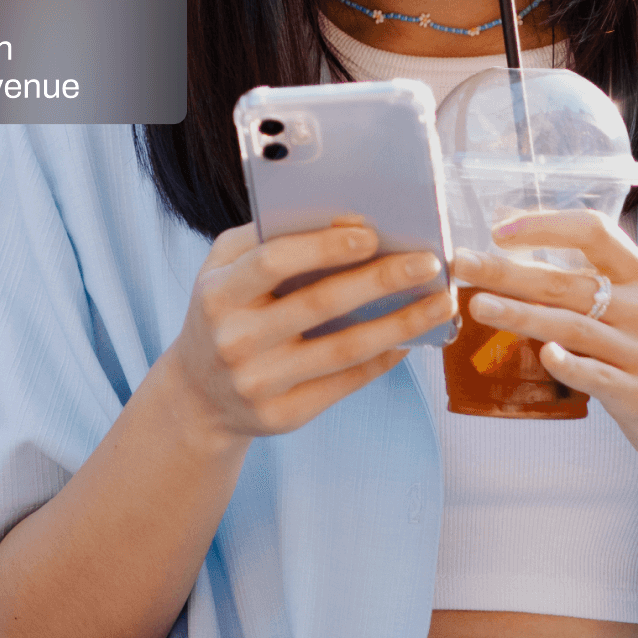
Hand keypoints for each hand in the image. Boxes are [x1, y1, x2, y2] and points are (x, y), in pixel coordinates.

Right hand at [168, 219, 454, 447]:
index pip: (273, 263)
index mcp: (219, 294)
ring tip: (439, 304)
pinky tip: (411, 338)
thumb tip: (347, 221)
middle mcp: (236, 340)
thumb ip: (271, 236)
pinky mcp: (284, 416)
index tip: (372, 234)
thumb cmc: (223, 312)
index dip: (323, 247)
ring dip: (400, 324)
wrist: (198, 396)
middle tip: (428, 263)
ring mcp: (259, 383)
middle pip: (320, 304)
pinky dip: (384, 359)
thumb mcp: (224, 267)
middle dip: (380, 280)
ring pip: (344, 349)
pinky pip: (346, 382)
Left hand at [455, 211, 637, 510]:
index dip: (547, 226)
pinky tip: (542, 354)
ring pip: (574, 327)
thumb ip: (587, 277)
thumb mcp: (634, 303)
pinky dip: (570, 364)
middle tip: (462, 264)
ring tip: (478, 304)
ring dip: (522, 314)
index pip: (595, 232)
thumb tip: (511, 246)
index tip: (500, 230)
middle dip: (509, 272)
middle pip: (569, 282)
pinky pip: (599, 376)